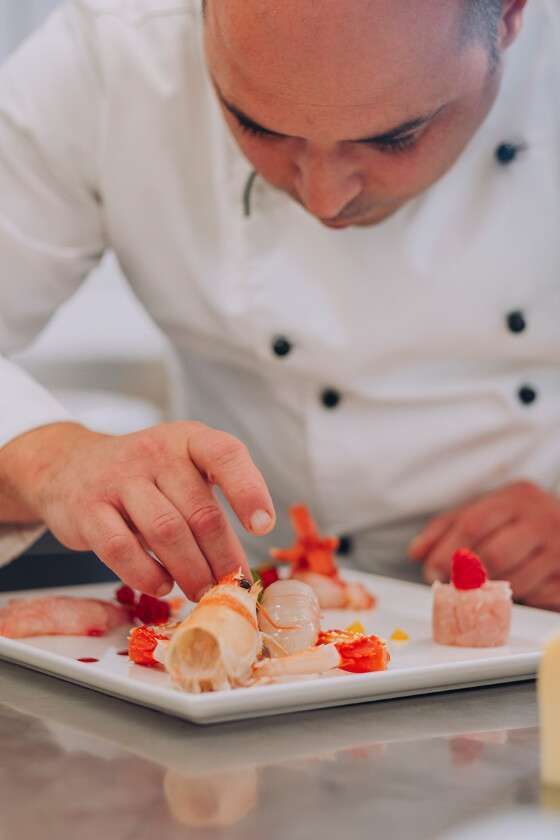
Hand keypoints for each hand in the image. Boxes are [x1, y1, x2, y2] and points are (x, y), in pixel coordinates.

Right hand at [6, 421, 274, 599]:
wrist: (70, 466)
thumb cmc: (144, 477)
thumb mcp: (181, 471)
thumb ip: (210, 506)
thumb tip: (239, 569)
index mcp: (188, 439)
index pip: (225, 455)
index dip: (249, 490)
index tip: (264, 527)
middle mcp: (155, 452)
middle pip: (200, 511)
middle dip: (222, 557)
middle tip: (232, 587)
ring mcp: (118, 478)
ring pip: (166, 532)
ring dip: (191, 571)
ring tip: (203, 593)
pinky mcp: (88, 509)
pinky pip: (122, 549)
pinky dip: (147, 575)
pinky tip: (162, 586)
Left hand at [409, 481, 559, 610]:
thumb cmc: (520, 520)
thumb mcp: (485, 511)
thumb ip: (447, 528)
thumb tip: (417, 552)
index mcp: (517, 498)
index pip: (474, 524)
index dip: (448, 551)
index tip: (432, 569)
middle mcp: (544, 520)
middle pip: (494, 556)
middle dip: (466, 576)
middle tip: (453, 584)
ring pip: (514, 582)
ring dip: (491, 591)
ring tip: (486, 585)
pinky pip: (536, 599)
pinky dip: (518, 598)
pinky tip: (515, 586)